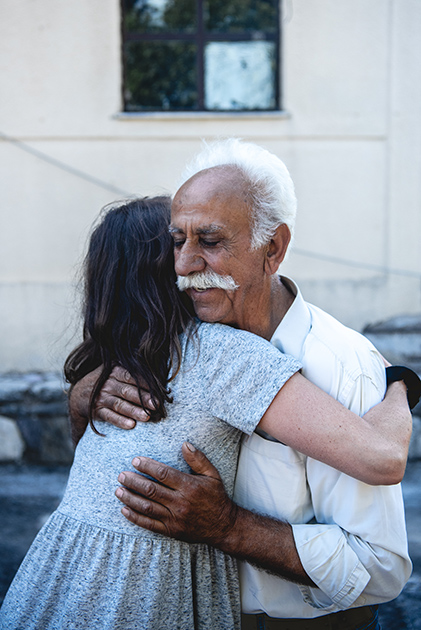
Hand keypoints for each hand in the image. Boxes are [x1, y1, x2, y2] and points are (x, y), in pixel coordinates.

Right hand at [93, 366, 154, 428]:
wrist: (79, 393)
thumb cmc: (107, 382)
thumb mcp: (115, 371)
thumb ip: (133, 373)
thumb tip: (157, 379)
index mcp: (115, 371)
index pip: (132, 376)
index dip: (145, 384)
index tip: (159, 391)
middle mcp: (108, 384)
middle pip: (127, 391)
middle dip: (143, 399)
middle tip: (156, 405)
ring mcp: (102, 398)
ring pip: (119, 405)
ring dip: (133, 411)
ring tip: (147, 417)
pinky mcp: (97, 411)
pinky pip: (109, 417)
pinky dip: (120, 421)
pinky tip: (131, 425)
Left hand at [115, 442, 237, 545]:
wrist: (223, 526)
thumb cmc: (216, 497)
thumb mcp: (212, 475)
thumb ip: (198, 459)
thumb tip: (184, 444)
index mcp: (189, 486)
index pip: (163, 474)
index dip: (147, 466)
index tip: (135, 460)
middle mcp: (180, 502)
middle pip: (151, 490)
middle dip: (133, 481)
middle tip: (121, 475)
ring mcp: (174, 518)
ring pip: (147, 507)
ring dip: (130, 498)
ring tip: (118, 490)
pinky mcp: (170, 530)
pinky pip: (149, 524)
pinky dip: (135, 517)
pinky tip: (124, 509)